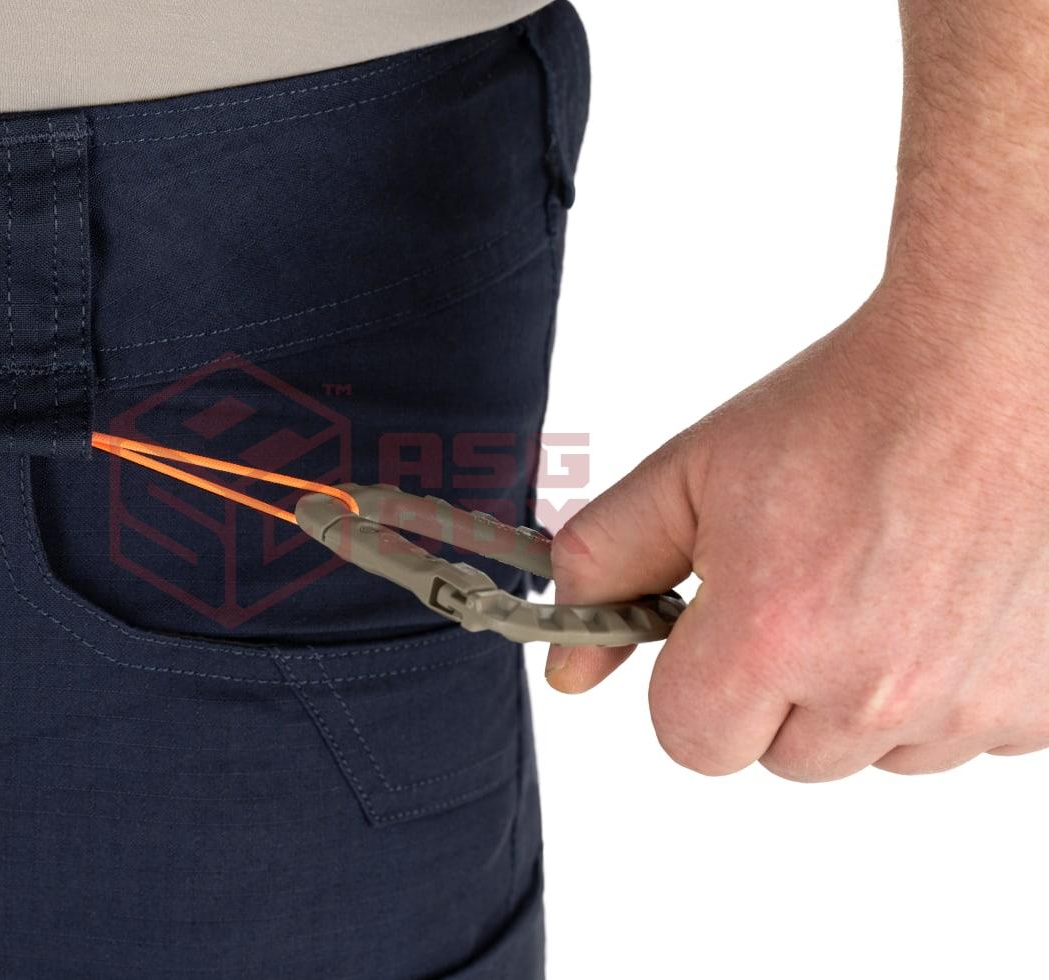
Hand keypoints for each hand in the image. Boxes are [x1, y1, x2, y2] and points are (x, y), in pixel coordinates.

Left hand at [544, 281, 1048, 780]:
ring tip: (878, 585)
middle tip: (804, 591)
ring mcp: (965, 703)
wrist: (991, 365)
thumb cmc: (849, 410)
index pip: (691, 741)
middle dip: (773, 690)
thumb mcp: (689, 475)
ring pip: (871, 755)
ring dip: (859, 694)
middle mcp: (873, 687)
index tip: (716, 629)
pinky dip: (943, 688)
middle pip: (780, 757)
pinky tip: (940, 600)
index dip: (692, 683)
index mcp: (772, 635)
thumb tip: (567, 668)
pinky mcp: (1037, 701)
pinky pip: (959, 739)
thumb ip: (605, 569)